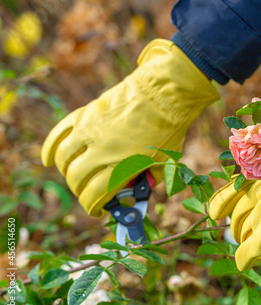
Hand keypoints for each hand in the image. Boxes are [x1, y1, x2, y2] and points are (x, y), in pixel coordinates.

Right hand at [42, 39, 219, 215]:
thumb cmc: (168, 129)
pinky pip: (58, 135)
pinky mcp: (84, 115)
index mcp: (123, 166)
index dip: (93, 207)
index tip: (96, 210)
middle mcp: (102, 150)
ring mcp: (90, 132)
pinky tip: (48, 160)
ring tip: (75, 175)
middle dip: (80, 191)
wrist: (163, 94)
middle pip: (76, 179)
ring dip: (67, 172)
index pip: (95, 195)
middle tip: (88, 192)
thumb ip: (151, 179)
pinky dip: (49, 149)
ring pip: (64, 159)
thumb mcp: (165, 162)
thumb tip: (138, 190)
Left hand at [209, 161, 260, 277]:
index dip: (219, 203)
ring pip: (242, 233)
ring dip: (246, 239)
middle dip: (237, 226)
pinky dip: (243, 259)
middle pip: (237, 215)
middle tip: (244, 232)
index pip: (232, 190)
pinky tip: (245, 263)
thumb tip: (258, 185)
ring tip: (257, 243)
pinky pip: (246, 253)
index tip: (213, 214)